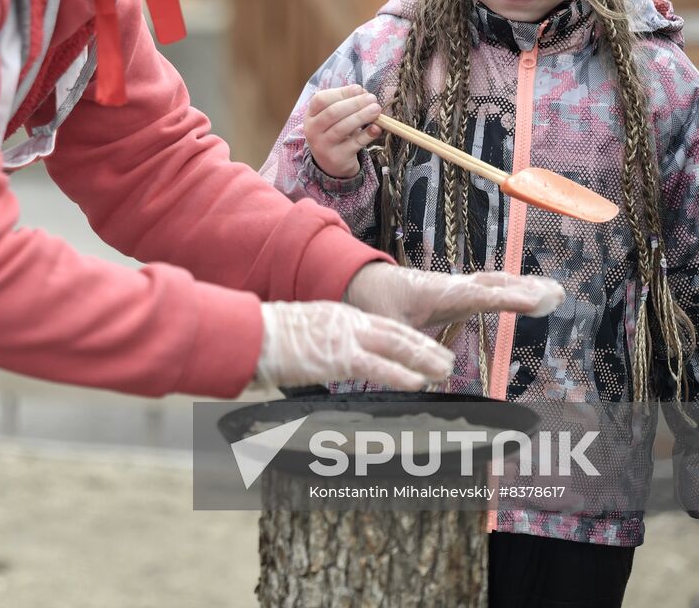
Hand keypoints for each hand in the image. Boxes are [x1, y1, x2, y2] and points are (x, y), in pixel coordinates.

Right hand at [254, 301, 454, 389]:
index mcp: (338, 316)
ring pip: (396, 346)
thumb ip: (319, 347)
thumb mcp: (300, 337)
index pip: (381, 326)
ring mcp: (345, 338)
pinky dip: (401, 374)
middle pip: (396, 332)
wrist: (251, 334)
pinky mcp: (339, 357)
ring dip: (423, 359)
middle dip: (424, 346)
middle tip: (447, 360)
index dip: (408, 337)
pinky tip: (419, 383)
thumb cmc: (265, 340)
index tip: (425, 347)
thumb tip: (321, 362)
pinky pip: (378, 366)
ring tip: (445, 370)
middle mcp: (347, 322)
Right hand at [303, 84, 382, 178]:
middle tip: (372, 98)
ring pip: (342, 128)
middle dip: (355, 103)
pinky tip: (377, 128)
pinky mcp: (337, 158)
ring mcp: (323, 145)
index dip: (341, 92)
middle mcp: (313, 130)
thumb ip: (346, 103)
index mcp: (311, 115)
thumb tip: (364, 94)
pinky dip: (367, 134)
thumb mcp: (333, 118)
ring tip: (376, 109)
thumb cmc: (334, 132)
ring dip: (362, 116)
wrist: (330, 163)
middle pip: (333, 112)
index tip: (359, 89)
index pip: (321, 99)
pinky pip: (354, 143)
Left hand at [343, 263, 564, 329]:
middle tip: (556, 296)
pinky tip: (534, 294)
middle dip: (525, 290)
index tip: (534, 301)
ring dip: (525, 287)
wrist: (368, 281)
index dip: (507, 299)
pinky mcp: (461, 292)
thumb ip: (405, 350)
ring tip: (557, 293)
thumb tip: (428, 378)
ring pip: (497, 284)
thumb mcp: (386, 328)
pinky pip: (492, 288)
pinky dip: (515, 289)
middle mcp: (453, 286)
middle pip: (495, 285)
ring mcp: (459, 287)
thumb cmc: (377, 303)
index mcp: (439, 293)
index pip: (479, 296)